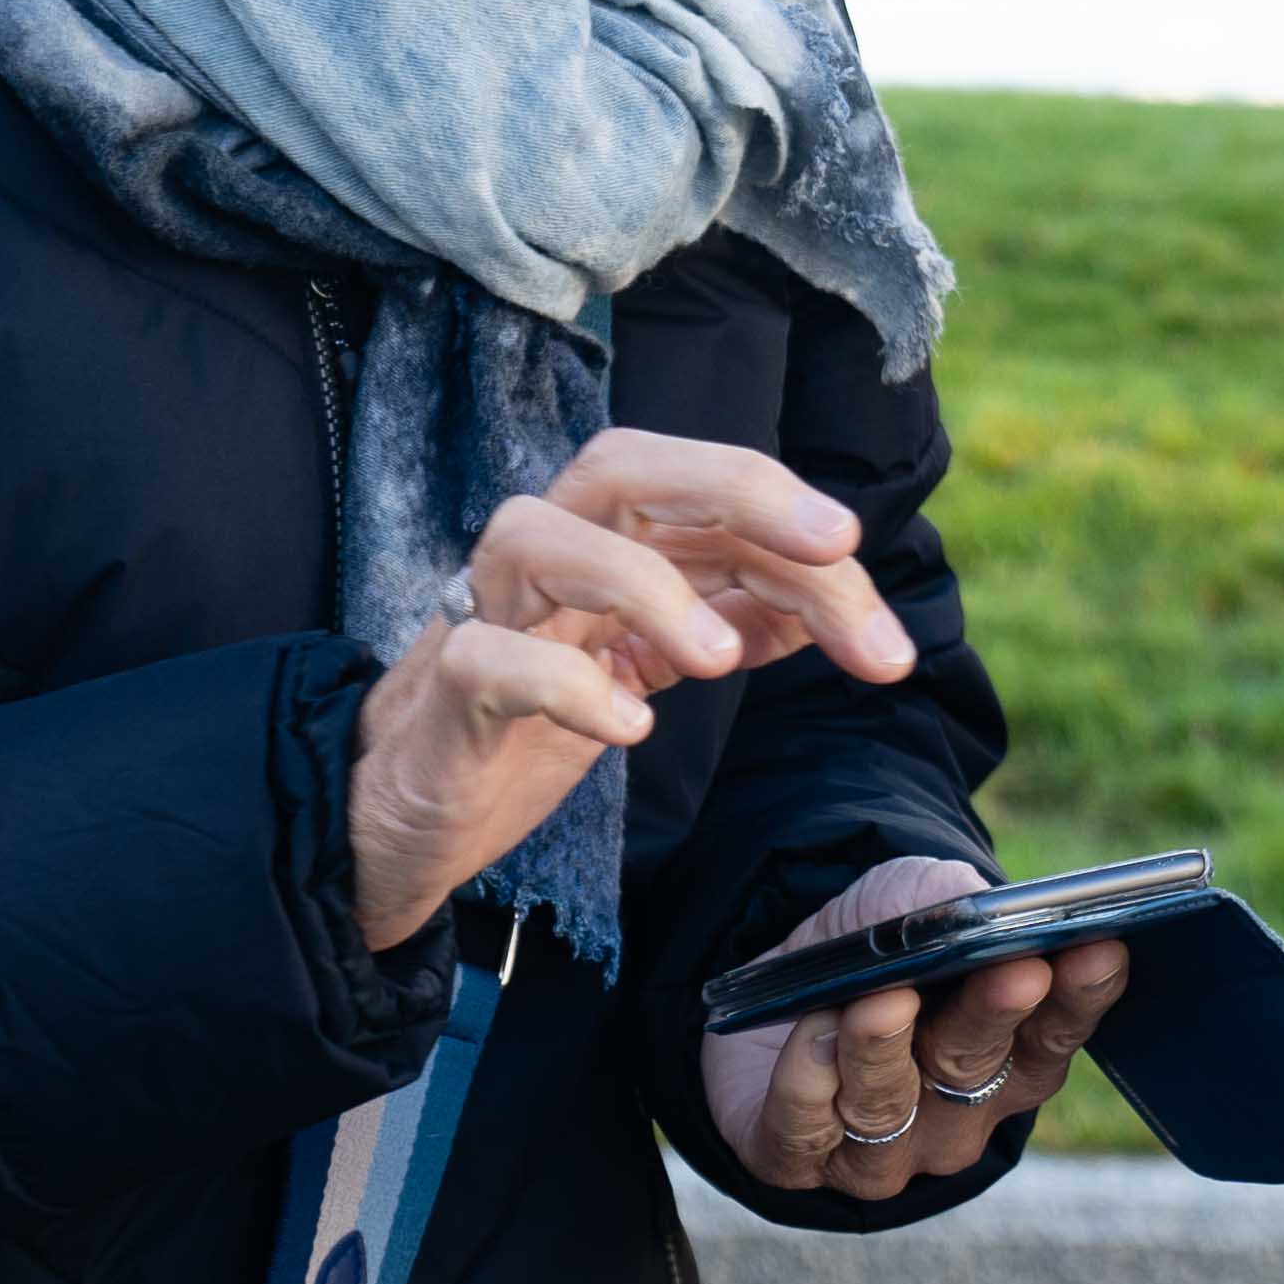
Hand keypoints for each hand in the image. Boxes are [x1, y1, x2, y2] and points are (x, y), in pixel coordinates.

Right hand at [343, 432, 916, 948]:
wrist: (396, 817)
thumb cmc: (521, 725)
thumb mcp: (640, 666)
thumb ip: (728, 620)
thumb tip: (833, 601)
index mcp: (600, 544)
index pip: (710, 501)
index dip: (806, 547)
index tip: (887, 637)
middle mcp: (541, 556)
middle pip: (624, 466)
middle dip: (737, 487)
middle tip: (837, 543)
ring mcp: (482, 614)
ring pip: (540, 534)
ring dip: (643, 582)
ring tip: (724, 660)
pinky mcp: (442, 692)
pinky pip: (489, 658)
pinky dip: (564, 683)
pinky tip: (633, 728)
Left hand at [700, 855, 1134, 1202]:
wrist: (771, 984)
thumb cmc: (869, 944)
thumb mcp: (908, 898)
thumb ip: (946, 899)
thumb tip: (974, 908)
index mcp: (1005, 1057)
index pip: (1056, 1035)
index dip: (1080, 995)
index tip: (1098, 948)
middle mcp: (952, 1117)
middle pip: (978, 1071)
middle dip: (993, 1015)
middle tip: (1013, 971)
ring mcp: (879, 1151)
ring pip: (889, 1112)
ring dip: (884, 1051)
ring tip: (882, 1000)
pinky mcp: (795, 1160)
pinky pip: (804, 1135)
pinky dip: (807, 1082)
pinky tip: (810, 1034)